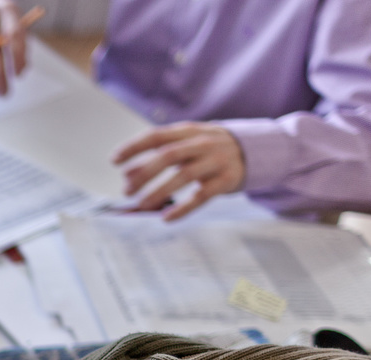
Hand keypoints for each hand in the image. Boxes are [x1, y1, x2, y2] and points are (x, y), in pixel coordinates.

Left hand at [112, 122, 246, 220]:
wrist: (255, 150)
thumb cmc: (209, 149)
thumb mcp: (187, 143)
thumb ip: (160, 154)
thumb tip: (128, 174)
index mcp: (188, 131)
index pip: (156, 135)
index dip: (134, 147)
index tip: (115, 160)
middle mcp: (202, 143)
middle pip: (169, 155)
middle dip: (144, 173)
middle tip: (126, 190)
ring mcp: (216, 161)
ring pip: (184, 175)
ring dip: (160, 191)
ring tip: (142, 204)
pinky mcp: (226, 180)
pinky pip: (202, 196)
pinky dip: (183, 208)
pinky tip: (166, 217)